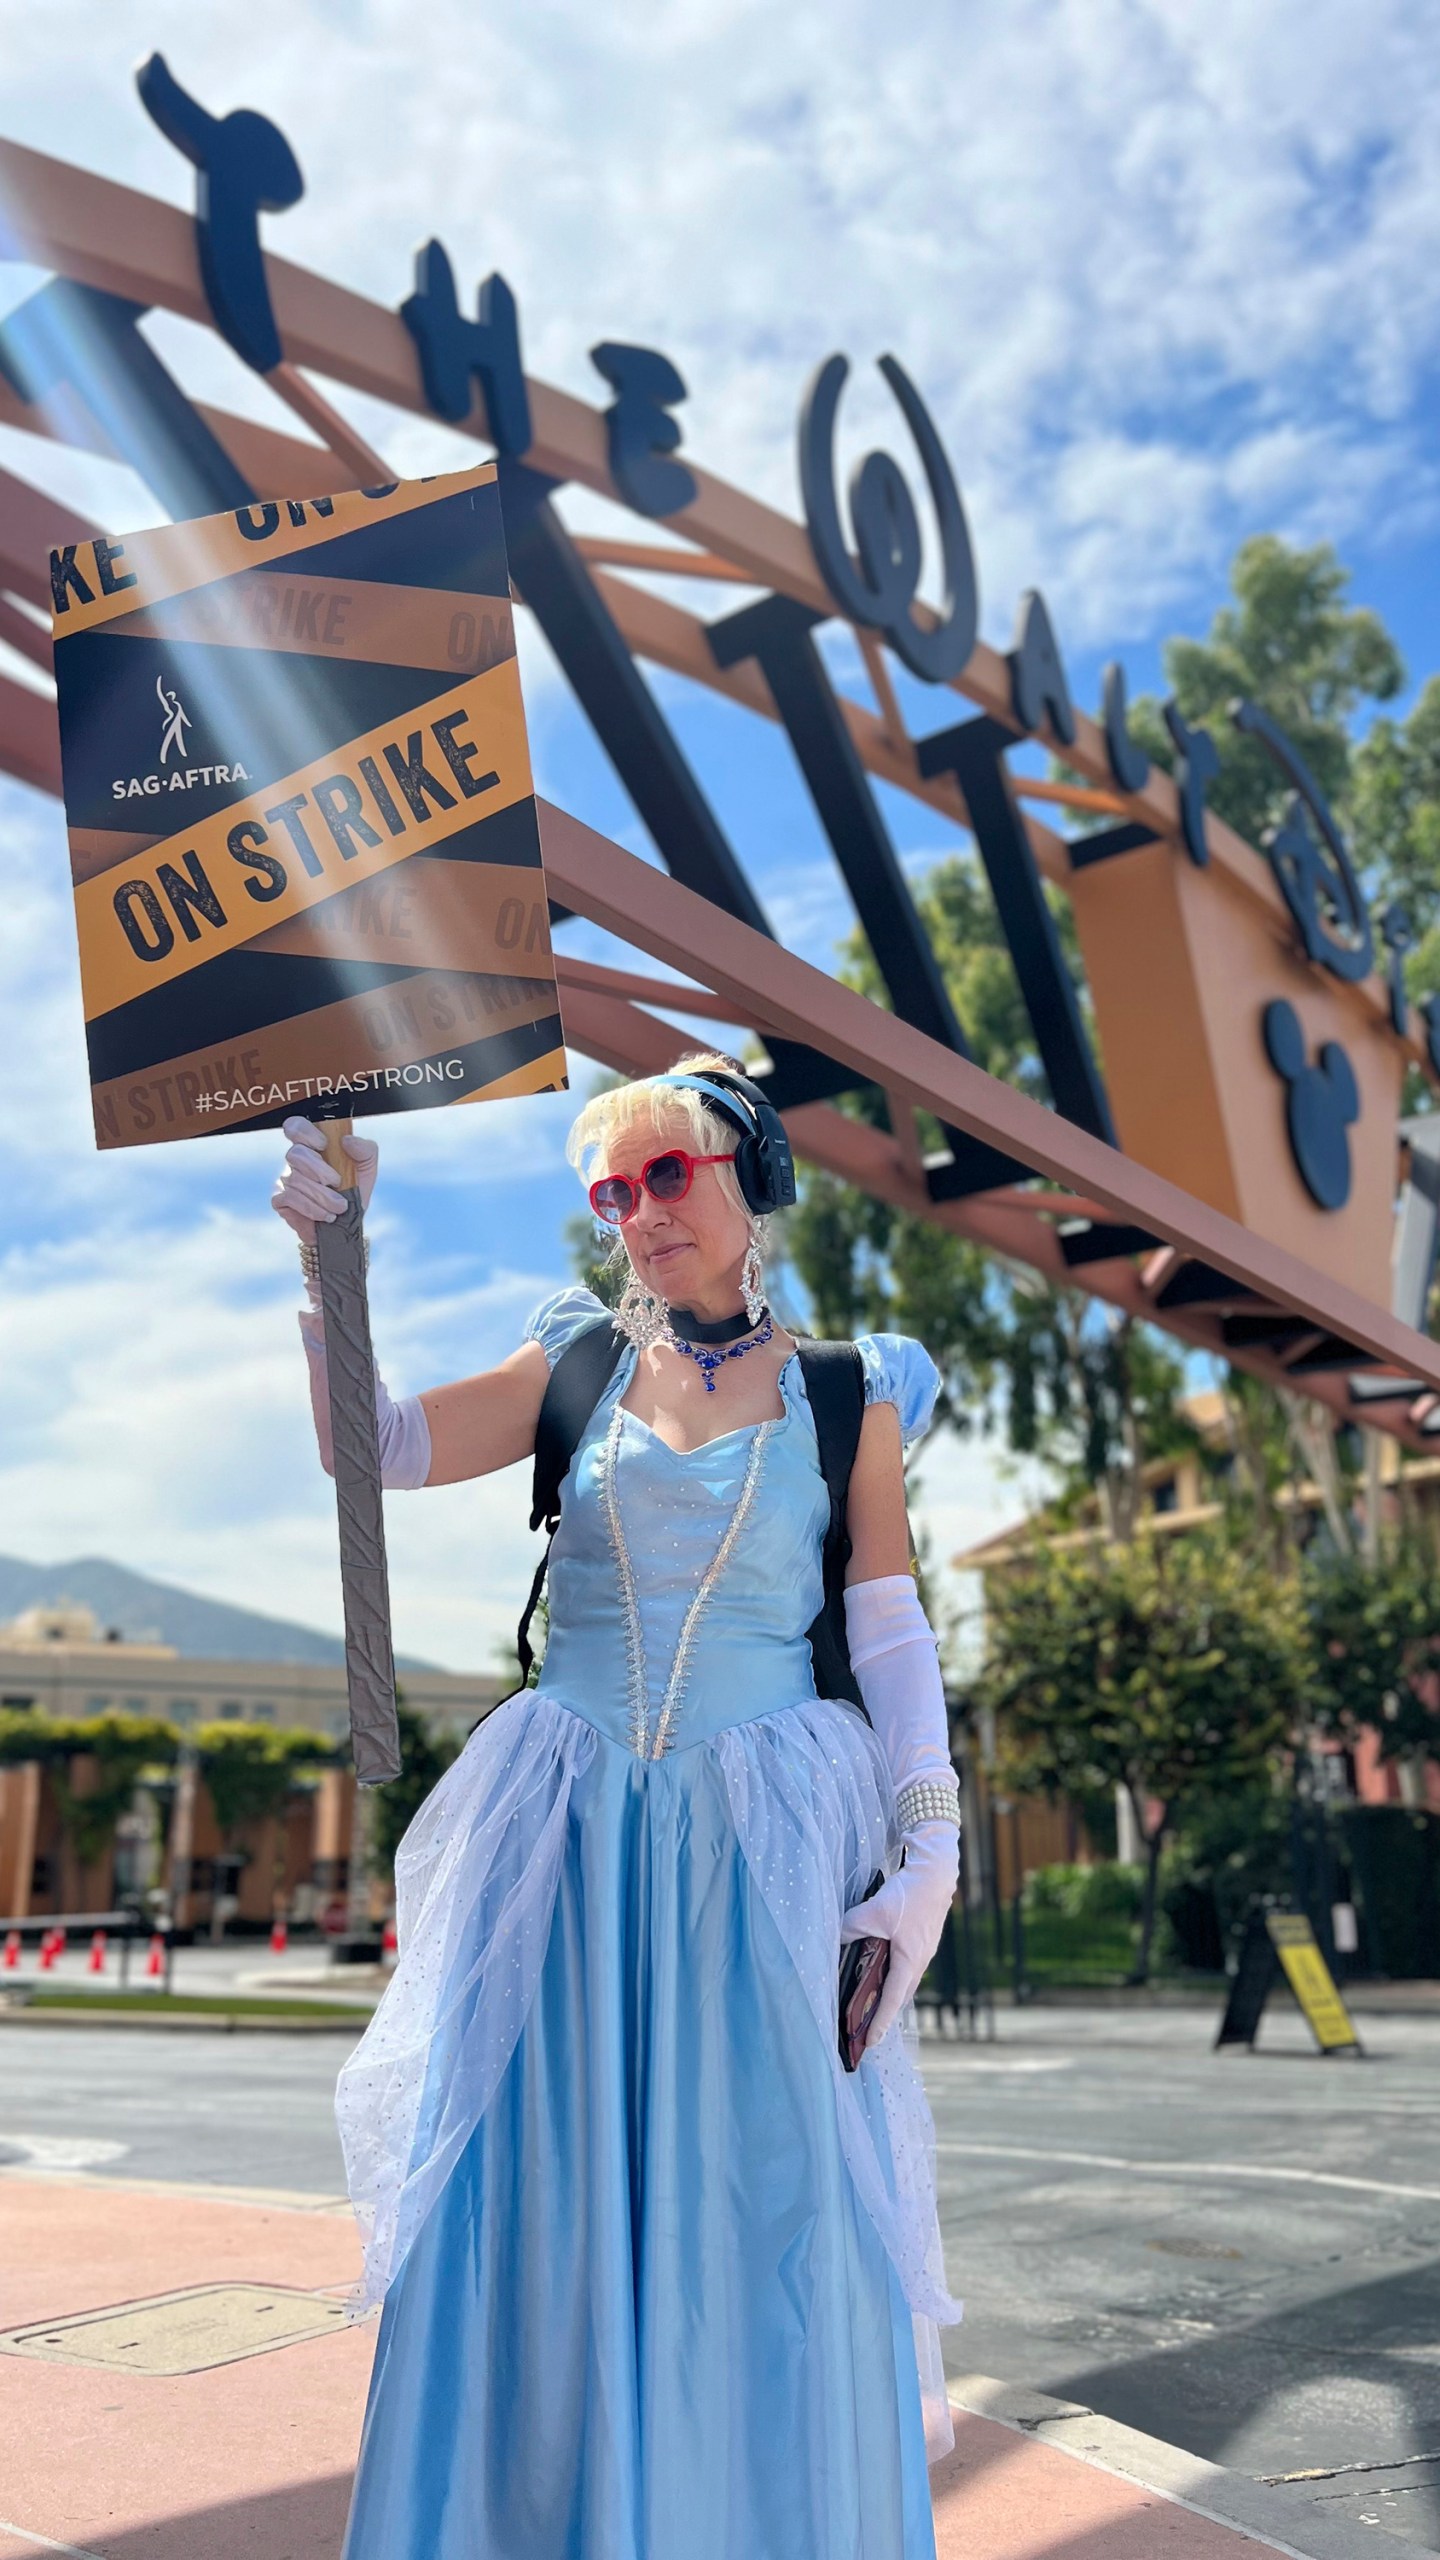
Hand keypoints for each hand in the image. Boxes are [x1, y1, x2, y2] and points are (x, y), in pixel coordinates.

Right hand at [272, 1116, 378, 1242]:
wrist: (349, 1222)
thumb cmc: (354, 1188)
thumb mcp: (367, 1166)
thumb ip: (364, 1148)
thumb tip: (347, 1140)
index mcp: (313, 1144)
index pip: (295, 1126)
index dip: (304, 1132)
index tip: (323, 1144)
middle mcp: (295, 1159)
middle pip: (296, 1153)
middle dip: (319, 1170)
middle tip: (337, 1183)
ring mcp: (285, 1178)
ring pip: (295, 1179)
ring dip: (322, 1196)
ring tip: (339, 1207)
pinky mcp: (280, 1200)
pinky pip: (289, 1198)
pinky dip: (311, 1208)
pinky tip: (325, 1215)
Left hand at [840, 1822, 957, 2050]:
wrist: (936, 1873)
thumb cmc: (908, 1895)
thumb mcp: (873, 1912)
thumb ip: (851, 1928)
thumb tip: (835, 1939)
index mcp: (910, 1961)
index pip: (893, 2000)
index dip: (880, 2022)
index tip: (870, 2042)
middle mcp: (920, 1960)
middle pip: (900, 1993)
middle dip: (883, 2012)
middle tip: (866, 2028)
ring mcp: (924, 1949)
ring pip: (904, 1978)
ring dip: (889, 1991)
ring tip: (870, 2000)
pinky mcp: (923, 1938)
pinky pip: (907, 1964)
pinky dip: (894, 1973)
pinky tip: (880, 1965)